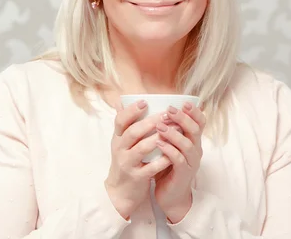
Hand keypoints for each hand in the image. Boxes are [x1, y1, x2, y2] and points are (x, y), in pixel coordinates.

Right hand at [104, 100, 172, 219]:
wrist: (122, 189)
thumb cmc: (126, 159)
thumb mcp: (121, 142)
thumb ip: (124, 123)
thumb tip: (121, 100)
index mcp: (117, 138)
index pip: (120, 121)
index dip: (131, 111)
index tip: (145, 102)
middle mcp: (119, 149)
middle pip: (132, 132)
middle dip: (150, 122)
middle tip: (166, 114)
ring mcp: (127, 163)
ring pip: (142, 148)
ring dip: (158, 138)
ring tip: (173, 130)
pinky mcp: (137, 177)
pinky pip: (151, 167)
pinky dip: (162, 160)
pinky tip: (173, 153)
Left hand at [153, 102, 205, 223]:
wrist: (170, 194)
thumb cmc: (166, 165)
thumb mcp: (167, 144)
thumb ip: (164, 128)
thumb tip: (147, 107)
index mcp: (193, 141)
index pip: (200, 122)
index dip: (194, 112)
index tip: (183, 102)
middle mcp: (195, 150)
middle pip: (195, 130)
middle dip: (183, 118)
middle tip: (169, 110)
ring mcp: (191, 162)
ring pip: (187, 145)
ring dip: (173, 133)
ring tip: (159, 125)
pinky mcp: (183, 174)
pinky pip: (178, 160)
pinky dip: (169, 150)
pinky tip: (158, 143)